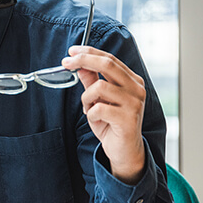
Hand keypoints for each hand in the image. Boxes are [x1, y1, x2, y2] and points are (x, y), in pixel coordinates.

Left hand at [62, 45, 146, 184]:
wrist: (124, 150)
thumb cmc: (112, 124)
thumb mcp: (98, 100)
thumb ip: (91, 81)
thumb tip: (79, 64)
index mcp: (132, 80)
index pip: (109, 59)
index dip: (89, 52)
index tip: (71, 52)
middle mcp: (136, 89)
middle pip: (108, 64)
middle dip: (83, 60)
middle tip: (66, 63)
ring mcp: (134, 103)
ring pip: (100, 87)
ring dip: (86, 98)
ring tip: (89, 109)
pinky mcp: (128, 118)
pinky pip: (99, 109)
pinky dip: (91, 114)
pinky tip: (96, 120)